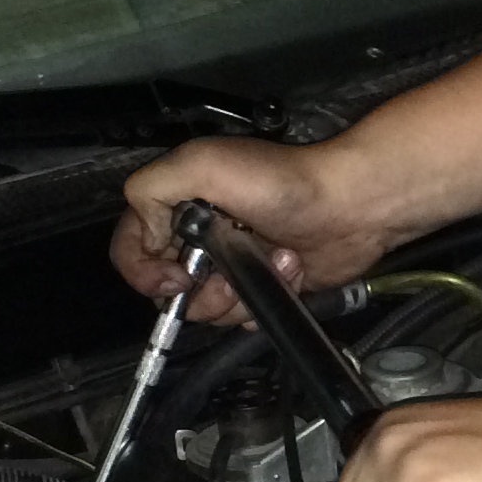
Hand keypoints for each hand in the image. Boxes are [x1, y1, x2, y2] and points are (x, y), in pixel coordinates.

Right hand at [111, 136, 399, 323]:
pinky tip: (288, 268)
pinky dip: (265, 299)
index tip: (174, 275)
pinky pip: (243, 316)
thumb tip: (143, 236)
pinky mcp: (261, 285)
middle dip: (200, 288)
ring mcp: (232, 263)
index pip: (132, 248)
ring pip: (208, 309)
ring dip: (239, 292)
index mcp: (179, 205)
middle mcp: (200, 236)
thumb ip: (151, 191)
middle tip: (227, 268)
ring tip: (271, 258)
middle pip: (169, 289)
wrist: (349, 205)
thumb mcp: (203, 165)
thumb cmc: (285, 180)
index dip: (144, 270)